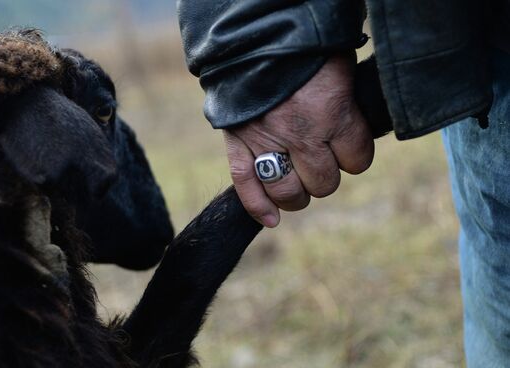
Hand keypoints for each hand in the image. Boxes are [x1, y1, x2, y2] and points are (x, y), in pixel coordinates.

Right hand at [223, 54, 373, 227]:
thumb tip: (360, 129)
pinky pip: (246, 184)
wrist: (255, 32)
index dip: (356, 155)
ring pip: (289, 192)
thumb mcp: (340, 69)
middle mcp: (301, 134)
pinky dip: (257, 207)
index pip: (357, 160)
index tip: (349, 146)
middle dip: (327, 175)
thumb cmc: (306, 47)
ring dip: (298, 194)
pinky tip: (271, 220)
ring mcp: (266, 141)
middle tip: (322, 160)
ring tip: (299, 184)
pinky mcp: (238, 142)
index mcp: (333, 113)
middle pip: (324, 183)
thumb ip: (349, 103)